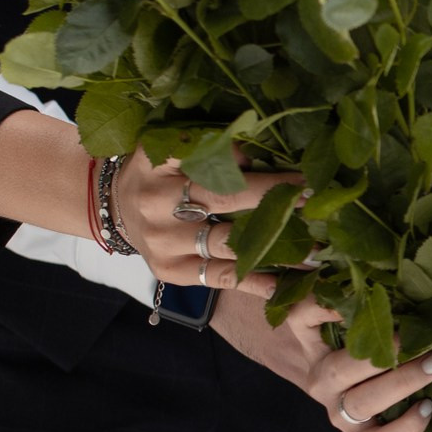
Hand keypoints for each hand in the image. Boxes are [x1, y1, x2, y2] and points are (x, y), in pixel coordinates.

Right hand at [111, 151, 302, 296]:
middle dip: (273, 200)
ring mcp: (164, 240)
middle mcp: (156, 201)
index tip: (298, 172)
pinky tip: (282, 285)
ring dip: (275, 246)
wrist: (116, 210)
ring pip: (227, 242)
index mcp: (157, 162)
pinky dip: (252, 281)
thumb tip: (262, 151)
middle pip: (224, 199)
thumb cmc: (158, 174)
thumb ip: (209, 147)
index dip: (254, 164)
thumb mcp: (170, 148)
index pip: (209, 158)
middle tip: (315, 201)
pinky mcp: (172, 270)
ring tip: (316, 248)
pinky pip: (218, 276)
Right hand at [218, 295, 431, 431]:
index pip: (302, 317)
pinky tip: (427, 408)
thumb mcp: (376, 319)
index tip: (354, 289)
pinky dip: (404, 429)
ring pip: (361, 402)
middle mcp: (321, 379)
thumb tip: (357, 246)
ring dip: (401, 382)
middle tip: (421, 337)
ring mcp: (339, 413)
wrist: (392, 412)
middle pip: (337, 368)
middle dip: (382, 352)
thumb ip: (369, 290)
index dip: (321, 304)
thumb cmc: (388, 350)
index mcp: (317, 343)